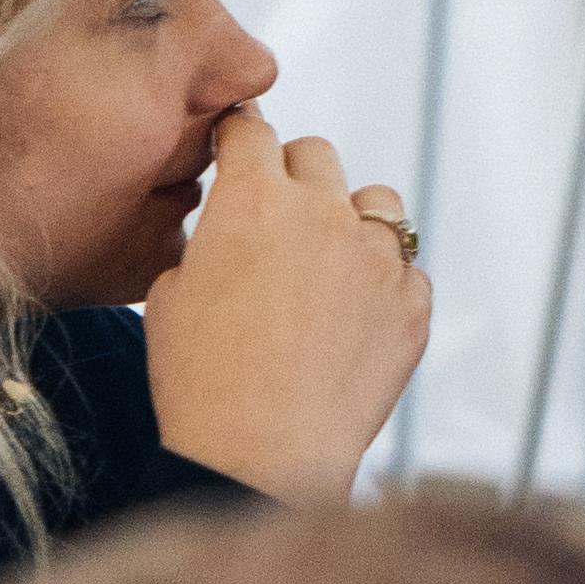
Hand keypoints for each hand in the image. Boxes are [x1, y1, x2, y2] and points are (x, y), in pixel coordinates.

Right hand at [138, 106, 426, 503]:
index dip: (239, 135)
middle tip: (275, 215)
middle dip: (293, 175)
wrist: (261, 453)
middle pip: (317, 155)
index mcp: (252, 201)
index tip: (238, 143)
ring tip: (326, 265)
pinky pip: (405, 270)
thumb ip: (208, 244)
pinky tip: (352, 321)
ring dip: (351, 219)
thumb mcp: (170, 298)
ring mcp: (379, 256)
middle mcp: (323, 212)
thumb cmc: (199, 381)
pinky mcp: (414, 301)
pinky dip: (383, 284)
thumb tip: (229, 235)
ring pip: (377, 202)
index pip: (252, 130)